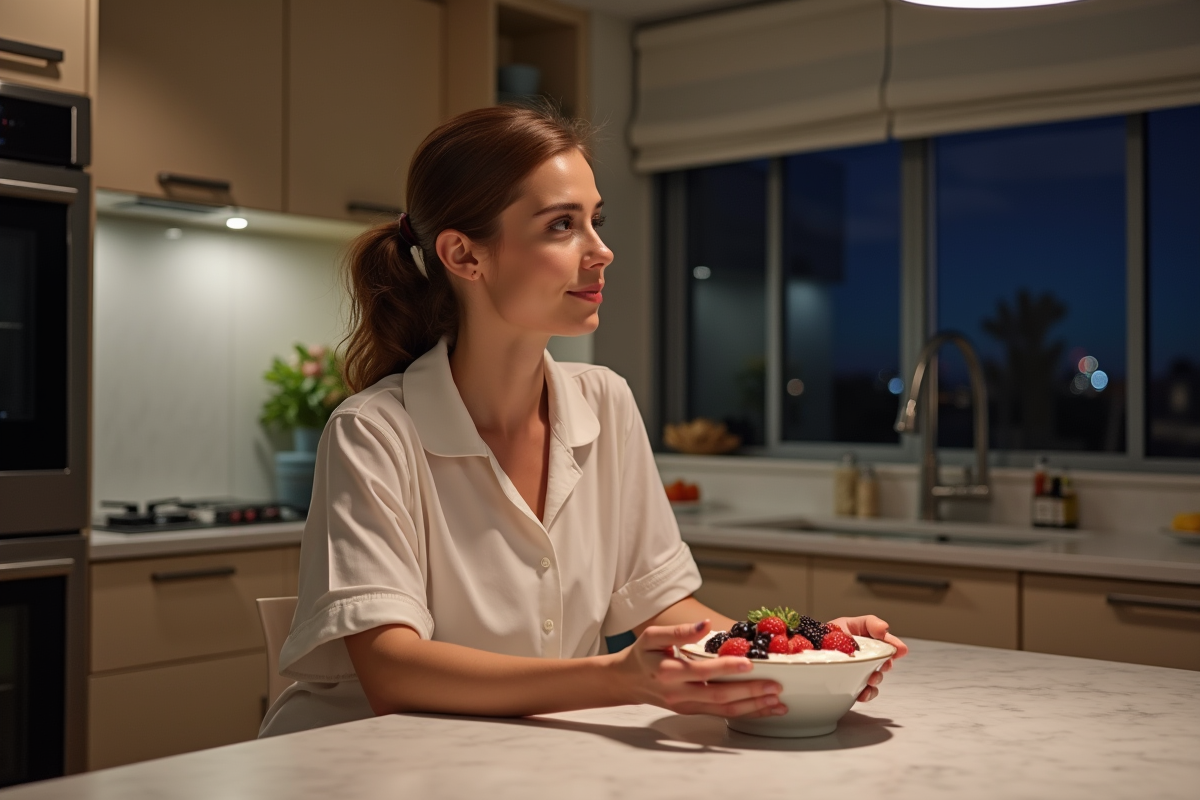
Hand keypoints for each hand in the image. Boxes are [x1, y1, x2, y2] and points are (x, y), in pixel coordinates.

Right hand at [613, 620, 785, 718]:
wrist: (625, 681)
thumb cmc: (642, 655)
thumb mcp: (653, 636)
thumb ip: (680, 631)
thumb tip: (705, 624)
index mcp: (669, 671)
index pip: (703, 672)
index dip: (727, 668)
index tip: (750, 662)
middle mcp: (679, 694)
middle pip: (719, 696)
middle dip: (750, 692)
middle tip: (775, 686)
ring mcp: (686, 706)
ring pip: (723, 710)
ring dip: (752, 707)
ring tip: (777, 702)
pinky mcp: (692, 712)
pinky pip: (721, 714)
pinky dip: (745, 712)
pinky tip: (763, 709)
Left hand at [827, 615, 907, 702]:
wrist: (807, 650)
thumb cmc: (825, 636)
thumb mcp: (847, 624)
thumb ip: (869, 623)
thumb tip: (885, 628)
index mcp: (868, 641)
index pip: (886, 643)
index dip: (894, 645)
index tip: (900, 650)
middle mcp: (866, 657)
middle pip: (884, 662)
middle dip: (887, 664)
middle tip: (884, 664)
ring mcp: (860, 672)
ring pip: (876, 678)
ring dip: (877, 679)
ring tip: (871, 677)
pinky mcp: (852, 685)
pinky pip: (865, 693)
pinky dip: (867, 694)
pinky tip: (864, 691)